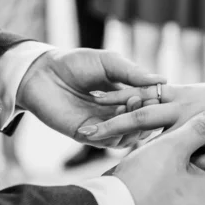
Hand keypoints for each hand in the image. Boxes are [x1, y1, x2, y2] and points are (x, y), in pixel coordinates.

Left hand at [17, 48, 166, 147]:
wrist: (42, 72)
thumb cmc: (74, 63)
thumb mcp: (109, 62)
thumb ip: (132, 73)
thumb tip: (162, 79)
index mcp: (123, 98)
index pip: (147, 106)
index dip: (155, 101)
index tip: (158, 91)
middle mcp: (115, 116)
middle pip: (141, 125)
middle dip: (147, 114)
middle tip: (147, 99)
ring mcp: (102, 127)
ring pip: (128, 137)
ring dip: (134, 123)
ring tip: (132, 103)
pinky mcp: (87, 136)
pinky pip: (108, 142)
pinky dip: (118, 131)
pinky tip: (118, 113)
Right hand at [113, 109, 204, 204]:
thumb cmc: (145, 180)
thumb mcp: (173, 148)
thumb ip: (197, 130)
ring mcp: (189, 194)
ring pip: (201, 161)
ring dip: (198, 143)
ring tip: (200, 119)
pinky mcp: (172, 190)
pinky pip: (185, 167)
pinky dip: (183, 152)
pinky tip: (176, 135)